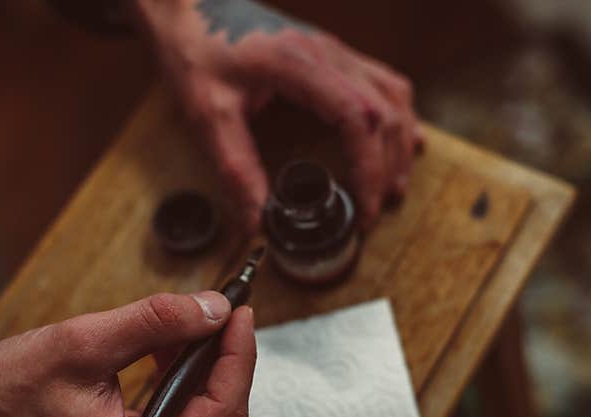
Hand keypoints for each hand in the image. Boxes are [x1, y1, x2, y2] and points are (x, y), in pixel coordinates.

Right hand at [0, 291, 255, 416]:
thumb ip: (156, 323)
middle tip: (222, 310)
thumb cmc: (2, 393)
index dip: (239, 356)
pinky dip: (178, 384)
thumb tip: (215, 307)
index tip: (240, 310)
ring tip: (189, 323)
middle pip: (217, 416)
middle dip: (224, 359)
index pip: (221, 411)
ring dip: (201, 368)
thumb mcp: (82, 344)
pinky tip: (166, 350)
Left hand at [130, 0, 421, 231]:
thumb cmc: (196, 51)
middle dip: (387, 167)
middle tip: (374, 210)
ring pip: (393, 94)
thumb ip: (234, 166)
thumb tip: (256, 221)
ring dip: (400, 142)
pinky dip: (398, 116)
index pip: (356, 118)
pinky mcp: (332, 53)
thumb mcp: (206, 113)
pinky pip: (383, 82)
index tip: (364, 208)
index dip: (368, 168)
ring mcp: (334, 49)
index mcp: (299, 64)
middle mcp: (328, 52)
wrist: (188, 6)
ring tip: (394, 185)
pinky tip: (401, 139)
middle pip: (383, 111)